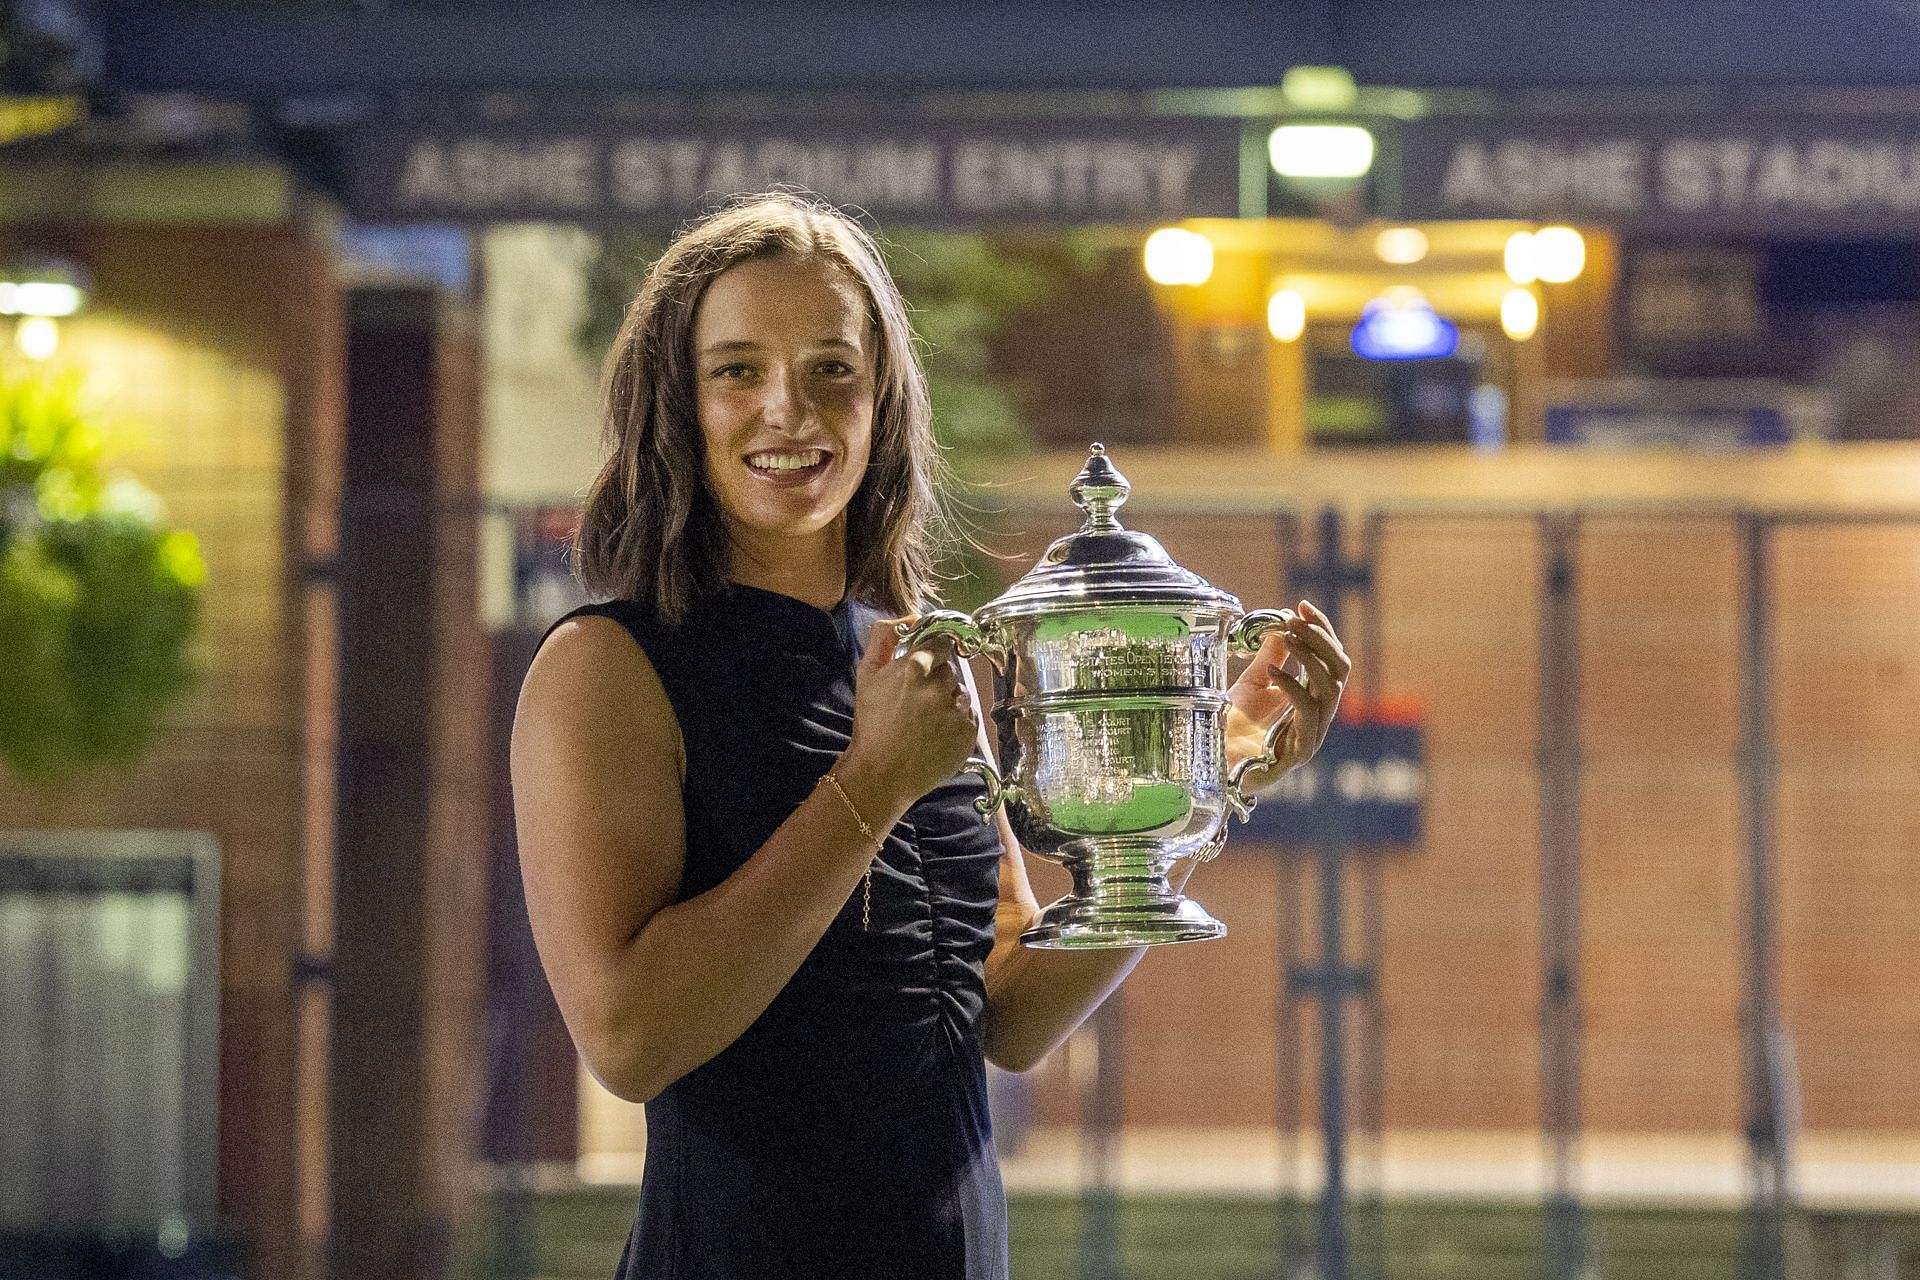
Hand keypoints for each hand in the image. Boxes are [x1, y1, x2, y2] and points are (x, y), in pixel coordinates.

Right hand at [842, 617, 978, 810]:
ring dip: (948, 702)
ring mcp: (955, 710)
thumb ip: (883, 637)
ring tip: (926, 722)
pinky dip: (957, 722)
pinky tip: (936, 735)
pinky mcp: (968, 732)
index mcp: (914, 667)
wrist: (881, 773)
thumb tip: (909, 617)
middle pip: (950, 670)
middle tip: (918, 702)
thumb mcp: (867, 675)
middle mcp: (938, 686)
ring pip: (960, 693)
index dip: (933, 654)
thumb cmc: (872, 724)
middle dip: (937, 681)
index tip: (927, 665)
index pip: (940, 642)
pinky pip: (969, 716)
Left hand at [1225, 599, 1350, 788]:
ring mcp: (1312, 735)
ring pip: (1331, 688)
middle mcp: (1319, 716)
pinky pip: (1307, 712)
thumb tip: (1281, 622)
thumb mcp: (1252, 684)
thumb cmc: (1232, 728)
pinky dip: (1293, 686)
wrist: (1210, 761)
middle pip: (1340, 670)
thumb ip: (1270, 657)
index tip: (1303, 605)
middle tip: (1295, 619)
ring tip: (1287, 637)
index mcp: (1312, 698)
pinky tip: (1273, 672)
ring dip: (1310, 656)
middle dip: (1321, 639)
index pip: (1332, 659)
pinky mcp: (1299, 752)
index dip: (1322, 631)